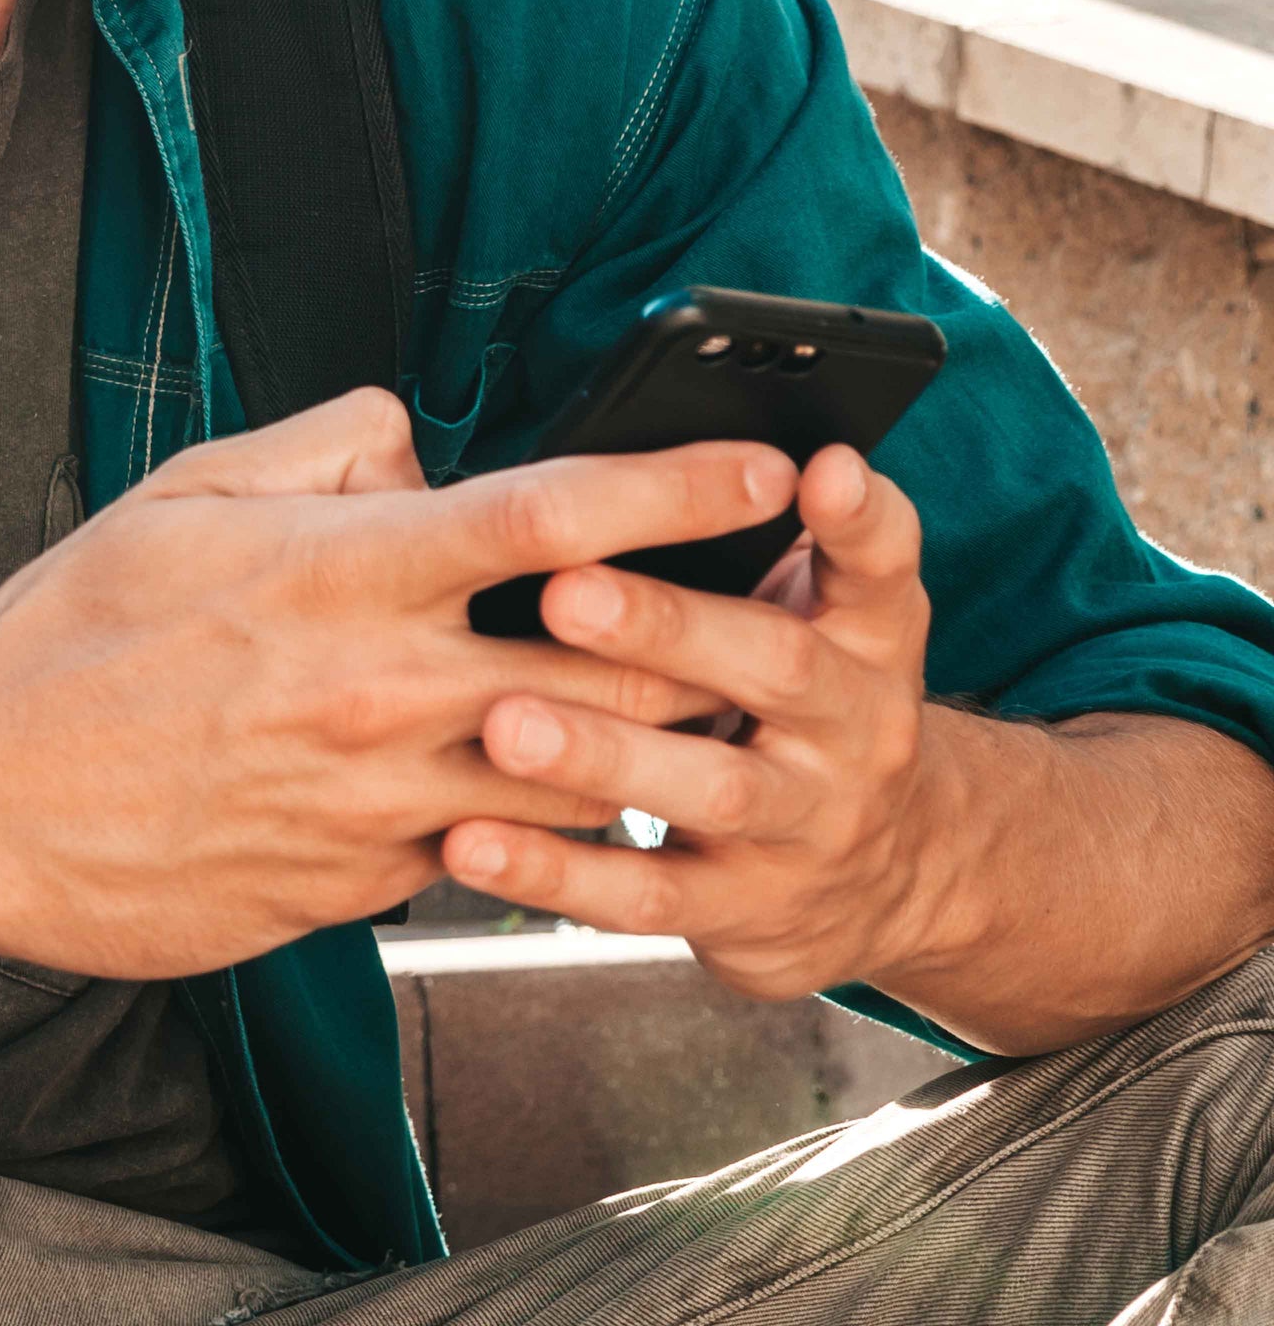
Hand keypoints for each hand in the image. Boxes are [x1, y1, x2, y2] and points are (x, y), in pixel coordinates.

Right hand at [0, 390, 797, 980]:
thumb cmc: (75, 627)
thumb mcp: (190, 489)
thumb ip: (327, 446)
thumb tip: (419, 444)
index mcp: (349, 569)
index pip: (556, 515)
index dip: (680, 485)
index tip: (768, 470)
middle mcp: (383, 691)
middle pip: (610, 666)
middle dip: (704, 642)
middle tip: (763, 615)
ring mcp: (377, 805)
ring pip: (568, 779)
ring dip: (635, 746)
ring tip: (685, 714)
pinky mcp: (356, 888)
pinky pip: (482, 852)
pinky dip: (526, 818)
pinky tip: (532, 793)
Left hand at [446, 445, 942, 1002]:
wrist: (885, 878)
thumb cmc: (796, 696)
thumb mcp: (815, 610)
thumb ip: (756, 533)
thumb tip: (651, 445)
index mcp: (867, 632)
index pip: (881, 563)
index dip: (859, 517)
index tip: (819, 467)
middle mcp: (854, 725)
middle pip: (776, 666)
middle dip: (668, 626)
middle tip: (565, 591)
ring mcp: (805, 826)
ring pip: (712, 788)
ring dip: (603, 754)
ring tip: (503, 725)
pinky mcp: (744, 911)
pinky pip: (645, 897)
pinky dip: (557, 873)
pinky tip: (470, 840)